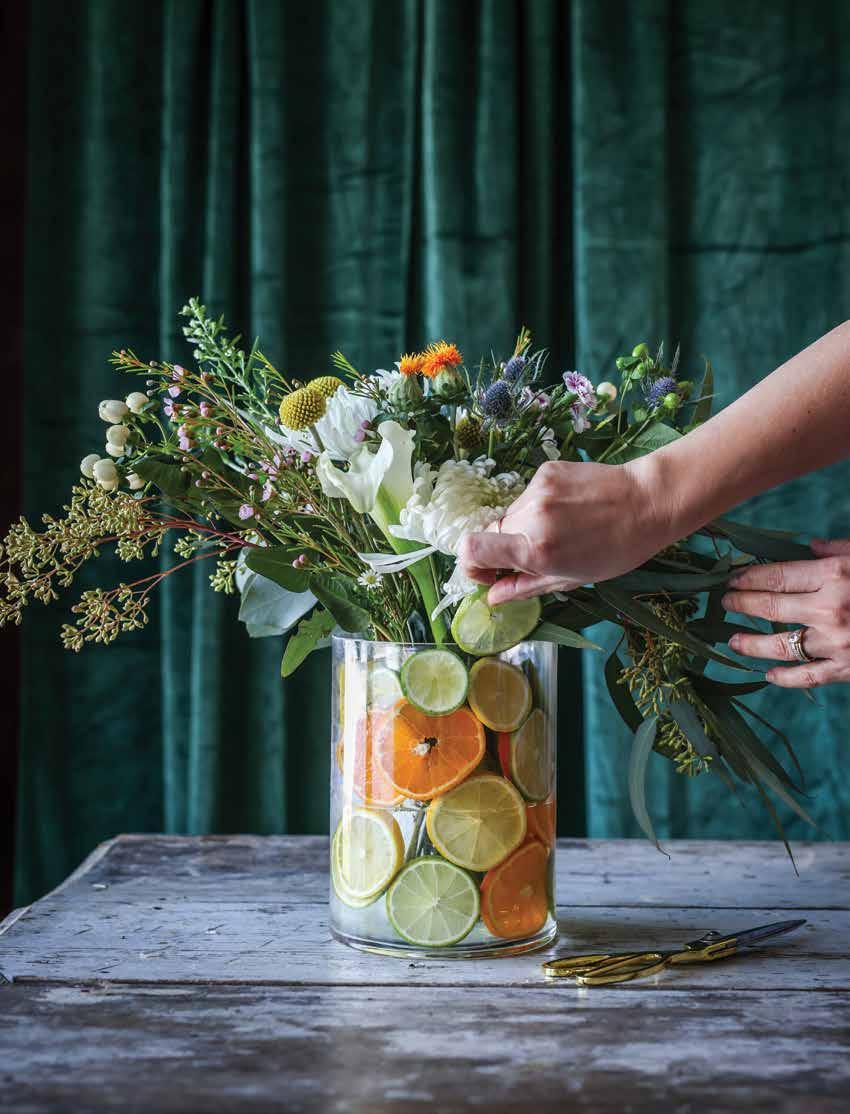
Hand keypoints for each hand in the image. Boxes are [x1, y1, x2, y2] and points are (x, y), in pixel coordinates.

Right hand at [458, 458, 671, 604]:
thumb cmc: (617, 547)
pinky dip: (540, 507)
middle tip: (536, 555)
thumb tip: (493, 597)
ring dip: (526, 526)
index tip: (490, 574)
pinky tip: (569, 510)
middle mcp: (531, 516)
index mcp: (537, 549)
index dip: (472, 566)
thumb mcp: (573, 578)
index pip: (472, 549)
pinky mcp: (546, 470)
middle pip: (492, 533)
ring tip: (563, 529)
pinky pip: (529, 496)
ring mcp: (538, 490)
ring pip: (512, 514)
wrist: (648, 500)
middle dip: (507, 548)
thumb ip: (526, 587)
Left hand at [723, 539, 849, 687]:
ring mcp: (837, 642)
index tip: (730, 579)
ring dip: (751, 643)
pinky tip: (768, 675)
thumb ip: (840, 550)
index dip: (747, 577)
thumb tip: (809, 546)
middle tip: (724, 603)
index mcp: (835, 574)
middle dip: (741, 604)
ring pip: (780, 645)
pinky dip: (784, 678)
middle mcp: (830, 608)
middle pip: (769, 607)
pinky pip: (807, 677)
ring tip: (733, 641)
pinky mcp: (848, 669)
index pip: (776, 575)